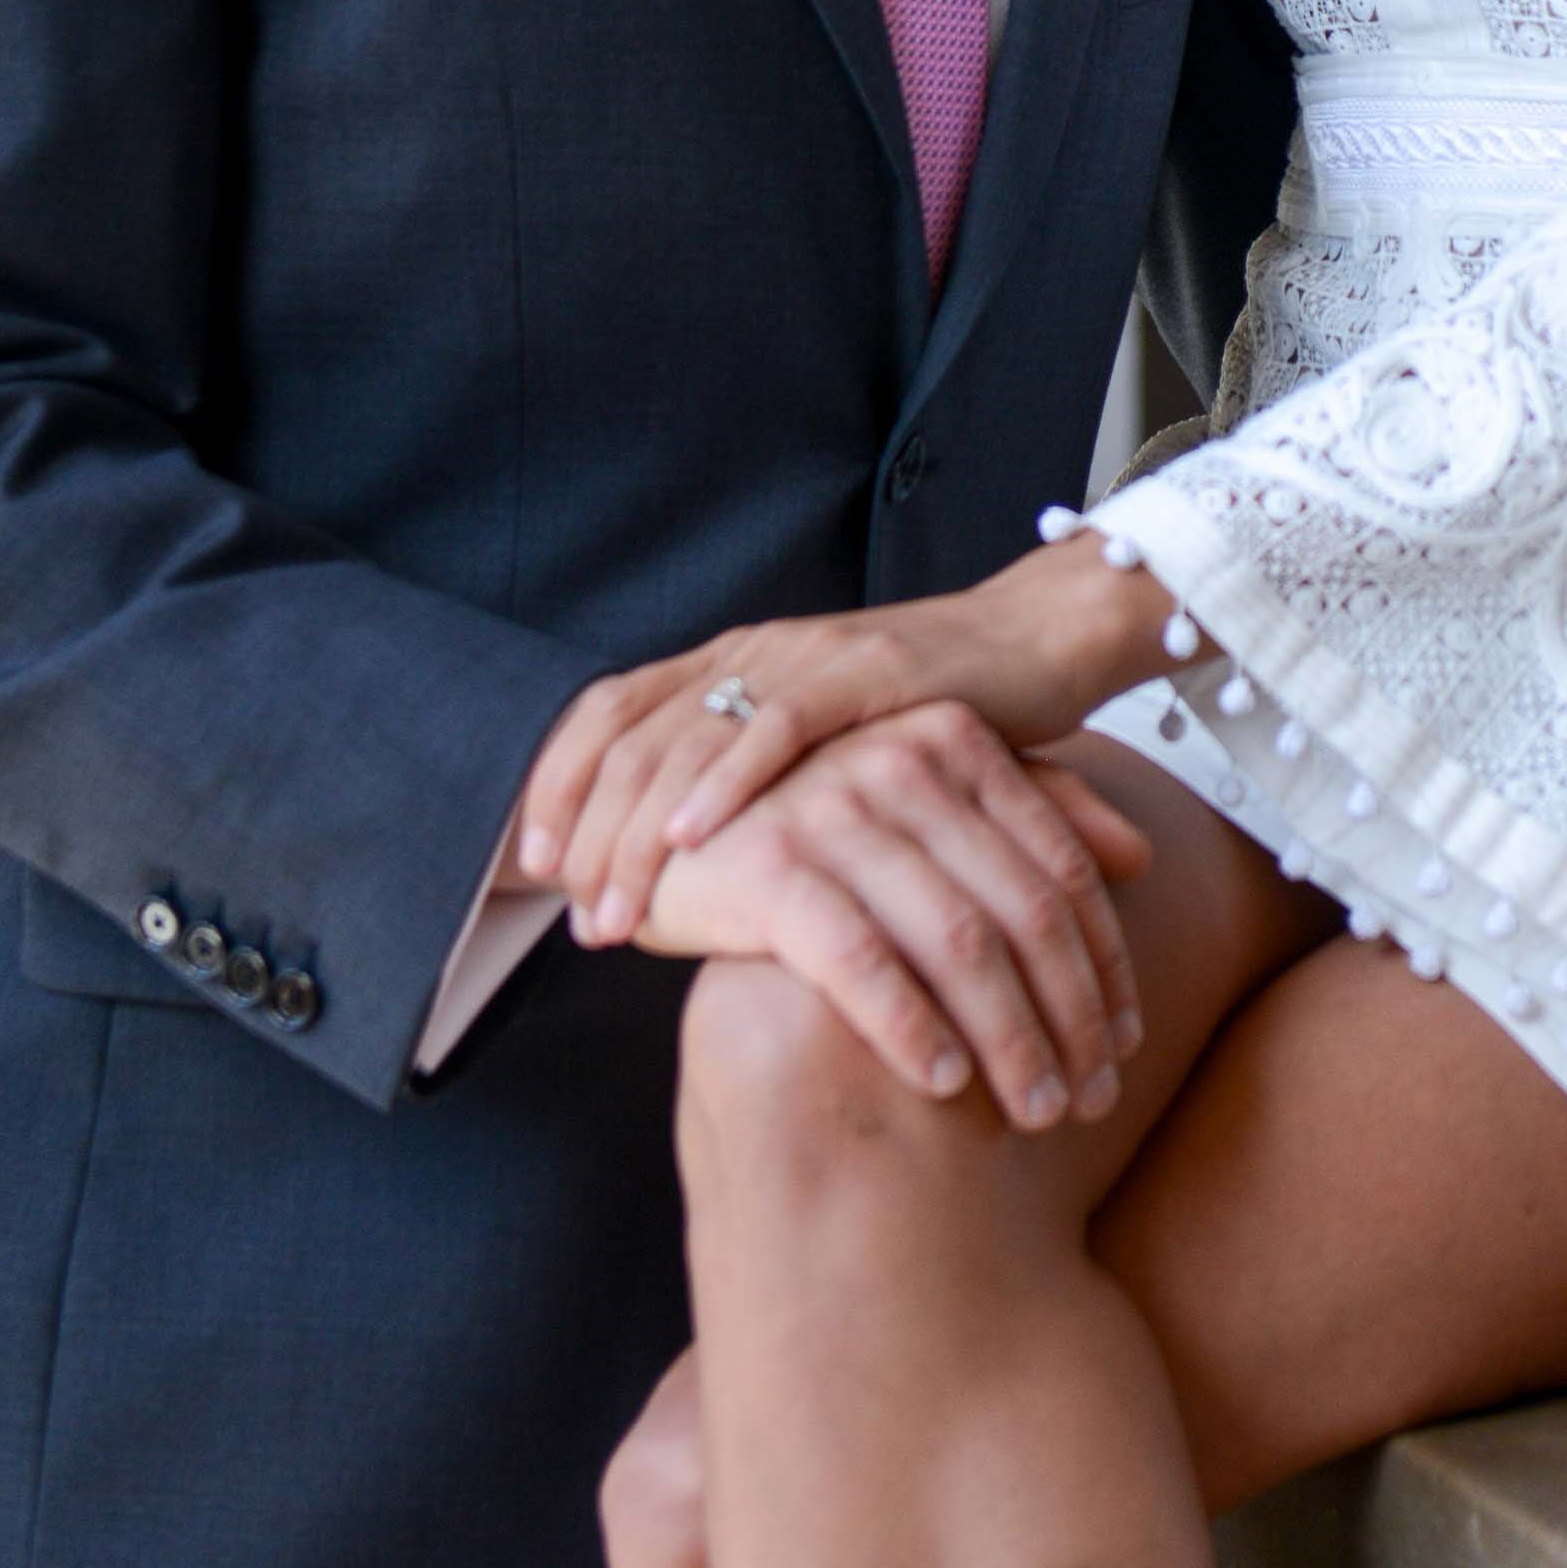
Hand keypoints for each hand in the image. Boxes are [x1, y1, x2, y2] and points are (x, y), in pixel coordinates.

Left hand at [520, 547, 1178, 928]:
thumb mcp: (817, 756)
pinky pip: (779, 728)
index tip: (533, 867)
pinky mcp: (866, 672)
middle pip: (630, 737)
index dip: (559, 784)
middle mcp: (751, 653)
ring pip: (689, 739)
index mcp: (727, 665)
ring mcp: (805, 656)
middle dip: (588, 831)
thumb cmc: (921, 723)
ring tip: (615, 911)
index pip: (606, 713)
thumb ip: (754, 790)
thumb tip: (673, 872)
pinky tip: (693, 839)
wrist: (1034, 648)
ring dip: (639, 831)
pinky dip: (727, 784)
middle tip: (570, 919)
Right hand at [634, 712, 1153, 1130]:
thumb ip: (1031, 815)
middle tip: (1093, 1098)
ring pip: (959, 941)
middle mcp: (902, 761)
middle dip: (1071, 1016)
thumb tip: (1141, 855)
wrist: (665, 827)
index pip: (1061, 866)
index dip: (1105, 962)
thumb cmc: (817, 827)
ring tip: (1037, 1111)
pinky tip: (943, 1084)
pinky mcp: (770, 864)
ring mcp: (834, 808)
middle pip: (1024, 910)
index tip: (1130, 1042)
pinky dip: (910, 1025)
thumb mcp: (929, 804)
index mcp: (953, 741)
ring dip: (1010, 1038)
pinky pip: (862, 957)